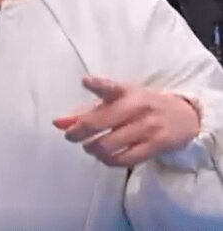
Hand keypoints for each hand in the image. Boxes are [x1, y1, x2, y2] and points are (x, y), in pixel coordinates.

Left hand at [53, 76, 200, 167]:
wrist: (184, 116)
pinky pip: (126, 159)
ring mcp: (148, 127)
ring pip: (109, 144)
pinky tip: (105, 157)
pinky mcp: (157, 145)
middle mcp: (136, 107)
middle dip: (77, 133)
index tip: (86, 81)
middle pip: (99, 122)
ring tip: (89, 147)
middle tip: (70, 136)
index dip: (97, 84)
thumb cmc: (141, 106)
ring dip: (92, 149)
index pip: (110, 86)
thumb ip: (86, 111)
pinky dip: (109, 161)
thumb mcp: (117, 101)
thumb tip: (57, 123)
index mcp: (125, 92)